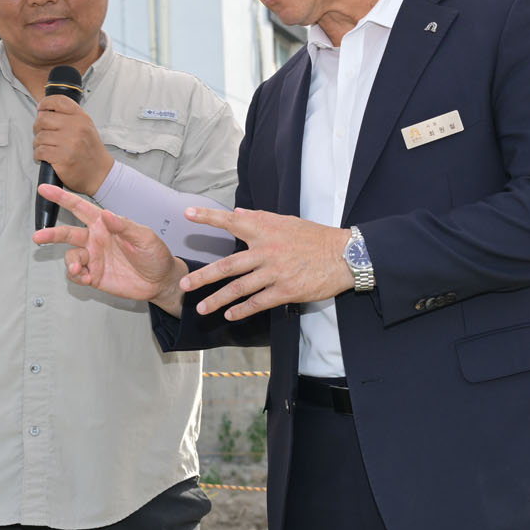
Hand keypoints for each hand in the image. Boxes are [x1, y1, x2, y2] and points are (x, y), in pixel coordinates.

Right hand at [32, 184, 187, 311]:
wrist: (161, 281)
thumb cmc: (155, 254)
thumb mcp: (145, 236)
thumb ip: (125, 225)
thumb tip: (106, 214)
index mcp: (104, 224)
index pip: (80, 207)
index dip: (62, 197)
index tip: (45, 189)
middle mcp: (95, 239)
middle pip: (67, 233)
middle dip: (51, 234)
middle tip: (38, 237)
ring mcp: (94, 258)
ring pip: (71, 256)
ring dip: (70, 263)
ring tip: (78, 270)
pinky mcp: (95, 276)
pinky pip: (77, 275)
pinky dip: (77, 277)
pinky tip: (86, 278)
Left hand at [33, 94, 112, 195]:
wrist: (100, 173)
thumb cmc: (90, 151)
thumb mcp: (86, 127)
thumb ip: (69, 116)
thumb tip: (43, 111)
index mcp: (81, 118)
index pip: (58, 101)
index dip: (45, 103)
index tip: (41, 108)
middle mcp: (76, 128)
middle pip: (43, 119)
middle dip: (38, 127)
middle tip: (42, 134)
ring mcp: (69, 143)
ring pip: (39, 136)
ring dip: (38, 143)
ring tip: (45, 147)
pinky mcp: (62, 158)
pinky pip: (40, 151)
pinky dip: (38, 154)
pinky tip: (44, 156)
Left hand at [181, 207, 353, 320]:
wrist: (344, 256)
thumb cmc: (316, 238)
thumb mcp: (288, 222)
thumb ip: (261, 219)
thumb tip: (238, 214)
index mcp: (266, 229)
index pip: (232, 221)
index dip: (208, 218)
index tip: (188, 215)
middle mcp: (266, 250)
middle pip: (228, 265)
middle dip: (203, 276)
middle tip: (185, 284)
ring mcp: (275, 272)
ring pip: (239, 288)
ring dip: (218, 299)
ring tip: (201, 309)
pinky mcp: (285, 291)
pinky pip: (258, 302)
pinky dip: (242, 310)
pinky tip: (230, 315)